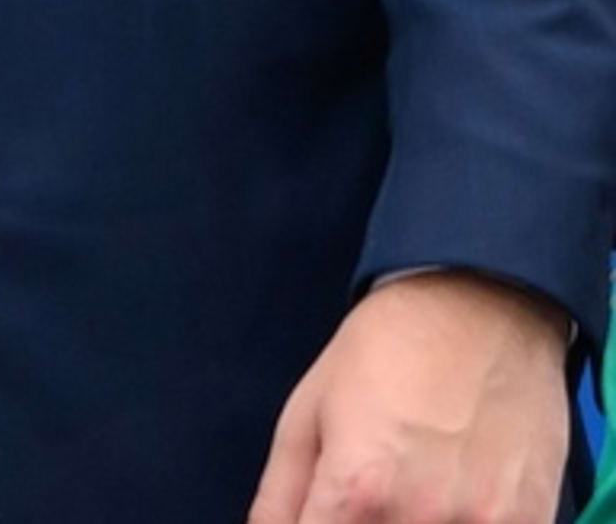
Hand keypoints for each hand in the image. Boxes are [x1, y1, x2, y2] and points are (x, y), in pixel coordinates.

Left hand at [248, 270, 569, 523]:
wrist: (482, 308)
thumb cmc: (382, 354)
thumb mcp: (307, 414)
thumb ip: (280, 496)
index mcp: (357, 490)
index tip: (320, 516)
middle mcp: (422, 518)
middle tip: (364, 498)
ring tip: (409, 490)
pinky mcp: (532, 521)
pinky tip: (453, 496)